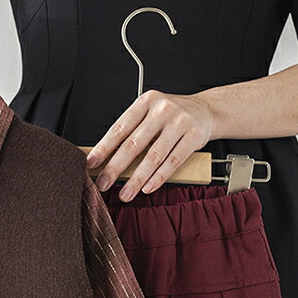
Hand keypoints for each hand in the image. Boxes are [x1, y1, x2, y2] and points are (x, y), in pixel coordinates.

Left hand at [85, 90, 215, 200]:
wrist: (206, 110)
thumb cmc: (171, 116)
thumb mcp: (149, 114)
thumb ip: (131, 132)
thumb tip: (104, 160)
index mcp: (145, 102)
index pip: (119, 128)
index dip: (103, 148)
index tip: (90, 163)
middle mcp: (162, 110)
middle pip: (133, 144)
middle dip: (115, 168)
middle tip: (103, 184)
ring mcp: (179, 122)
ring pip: (153, 156)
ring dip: (136, 179)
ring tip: (125, 194)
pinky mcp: (194, 136)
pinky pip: (173, 161)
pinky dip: (158, 177)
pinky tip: (147, 188)